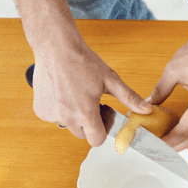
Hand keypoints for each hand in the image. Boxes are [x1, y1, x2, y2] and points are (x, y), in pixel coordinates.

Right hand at [32, 44, 150, 146]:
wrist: (55, 47)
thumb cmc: (82, 62)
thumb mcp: (110, 80)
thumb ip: (129, 98)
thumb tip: (146, 109)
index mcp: (84, 113)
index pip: (96, 140)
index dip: (103, 130)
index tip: (104, 115)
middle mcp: (65, 117)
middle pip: (83, 134)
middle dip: (89, 123)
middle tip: (92, 102)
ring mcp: (51, 114)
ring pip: (68, 125)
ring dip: (74, 116)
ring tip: (77, 95)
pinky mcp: (40, 109)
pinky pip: (54, 117)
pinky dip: (60, 110)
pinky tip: (64, 93)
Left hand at [150, 32, 187, 151]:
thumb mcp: (172, 71)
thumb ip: (159, 92)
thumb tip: (145, 107)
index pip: (186, 129)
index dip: (169, 140)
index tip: (154, 145)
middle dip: (175, 146)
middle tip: (157, 151)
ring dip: (182, 141)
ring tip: (163, 144)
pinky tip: (175, 131)